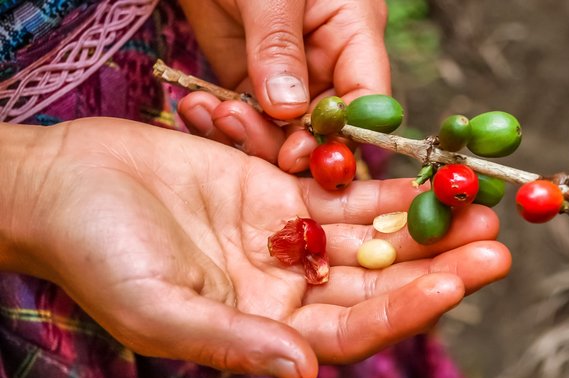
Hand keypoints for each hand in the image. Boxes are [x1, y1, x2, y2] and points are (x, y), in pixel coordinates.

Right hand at [2, 119, 510, 377]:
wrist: (68, 188)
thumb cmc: (96, 257)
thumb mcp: (157, 310)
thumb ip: (233, 341)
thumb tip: (305, 372)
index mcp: (265, 332)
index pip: (351, 331)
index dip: (402, 311)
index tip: (451, 286)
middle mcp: (288, 290)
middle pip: (379, 285)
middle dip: (437, 267)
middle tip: (493, 248)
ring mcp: (291, 239)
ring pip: (374, 238)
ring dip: (427, 225)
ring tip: (480, 210)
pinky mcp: (284, 192)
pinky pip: (347, 192)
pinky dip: (388, 186)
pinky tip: (431, 179)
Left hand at [176, 0, 389, 170]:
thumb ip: (279, 46)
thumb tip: (288, 109)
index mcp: (352, 32)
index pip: (367, 98)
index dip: (346, 134)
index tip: (306, 152)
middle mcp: (326, 61)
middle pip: (326, 127)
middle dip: (292, 143)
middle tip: (252, 139)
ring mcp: (287, 75)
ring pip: (284, 131)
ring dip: (251, 137)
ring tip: (216, 117)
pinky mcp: (249, 81)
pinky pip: (247, 119)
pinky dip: (226, 125)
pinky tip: (200, 112)